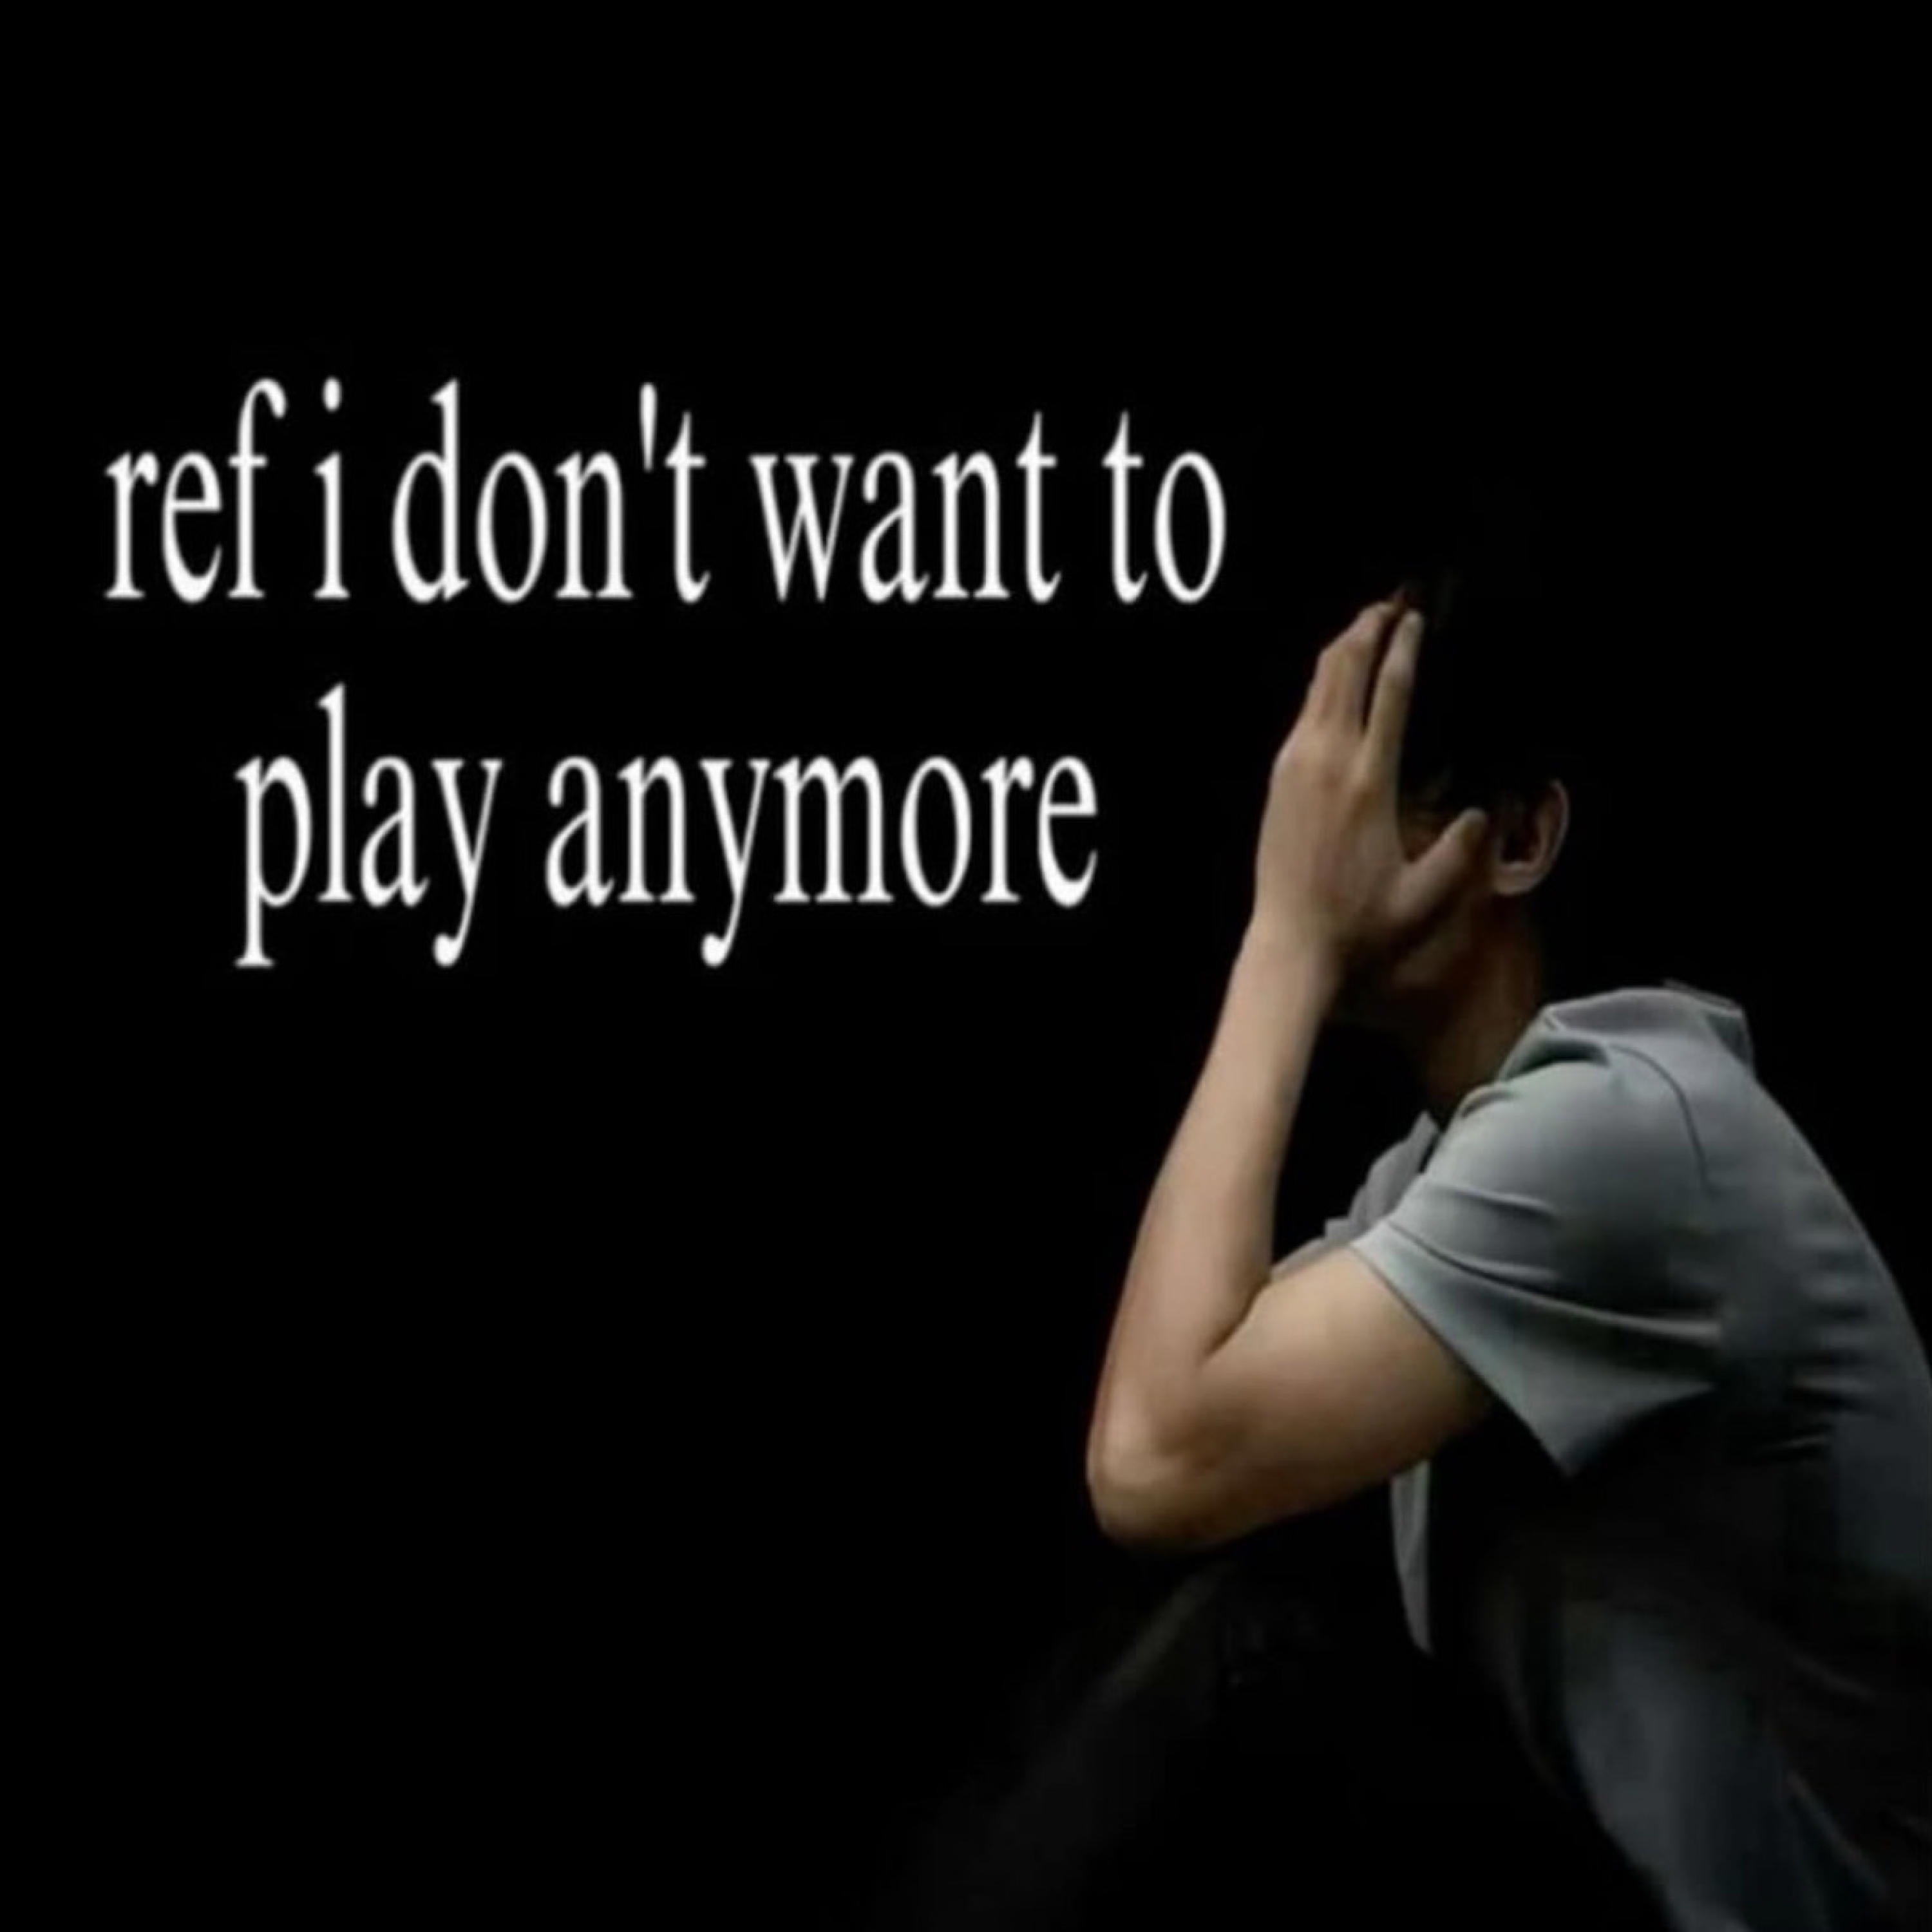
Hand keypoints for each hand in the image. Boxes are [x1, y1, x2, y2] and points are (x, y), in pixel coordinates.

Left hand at [1249, 592, 1491, 988]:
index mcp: (1368, 780)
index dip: (1403, 648)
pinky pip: (1302, 714)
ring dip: (1342, 650)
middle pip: (1344, 671)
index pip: (1389, 693)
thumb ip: (1461, 851)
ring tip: (1366, 625)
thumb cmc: (1361, 926)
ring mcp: (1295, 767)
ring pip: (1317, 686)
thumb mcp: (1426, 897)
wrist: (1289, 947)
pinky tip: (1335, 681)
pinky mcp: (1277, 781)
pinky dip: (1322, 683)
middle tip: (1392, 602)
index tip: (1415, 617)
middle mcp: (1326, 761)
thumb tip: (1482, 811)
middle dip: (1367, 630)